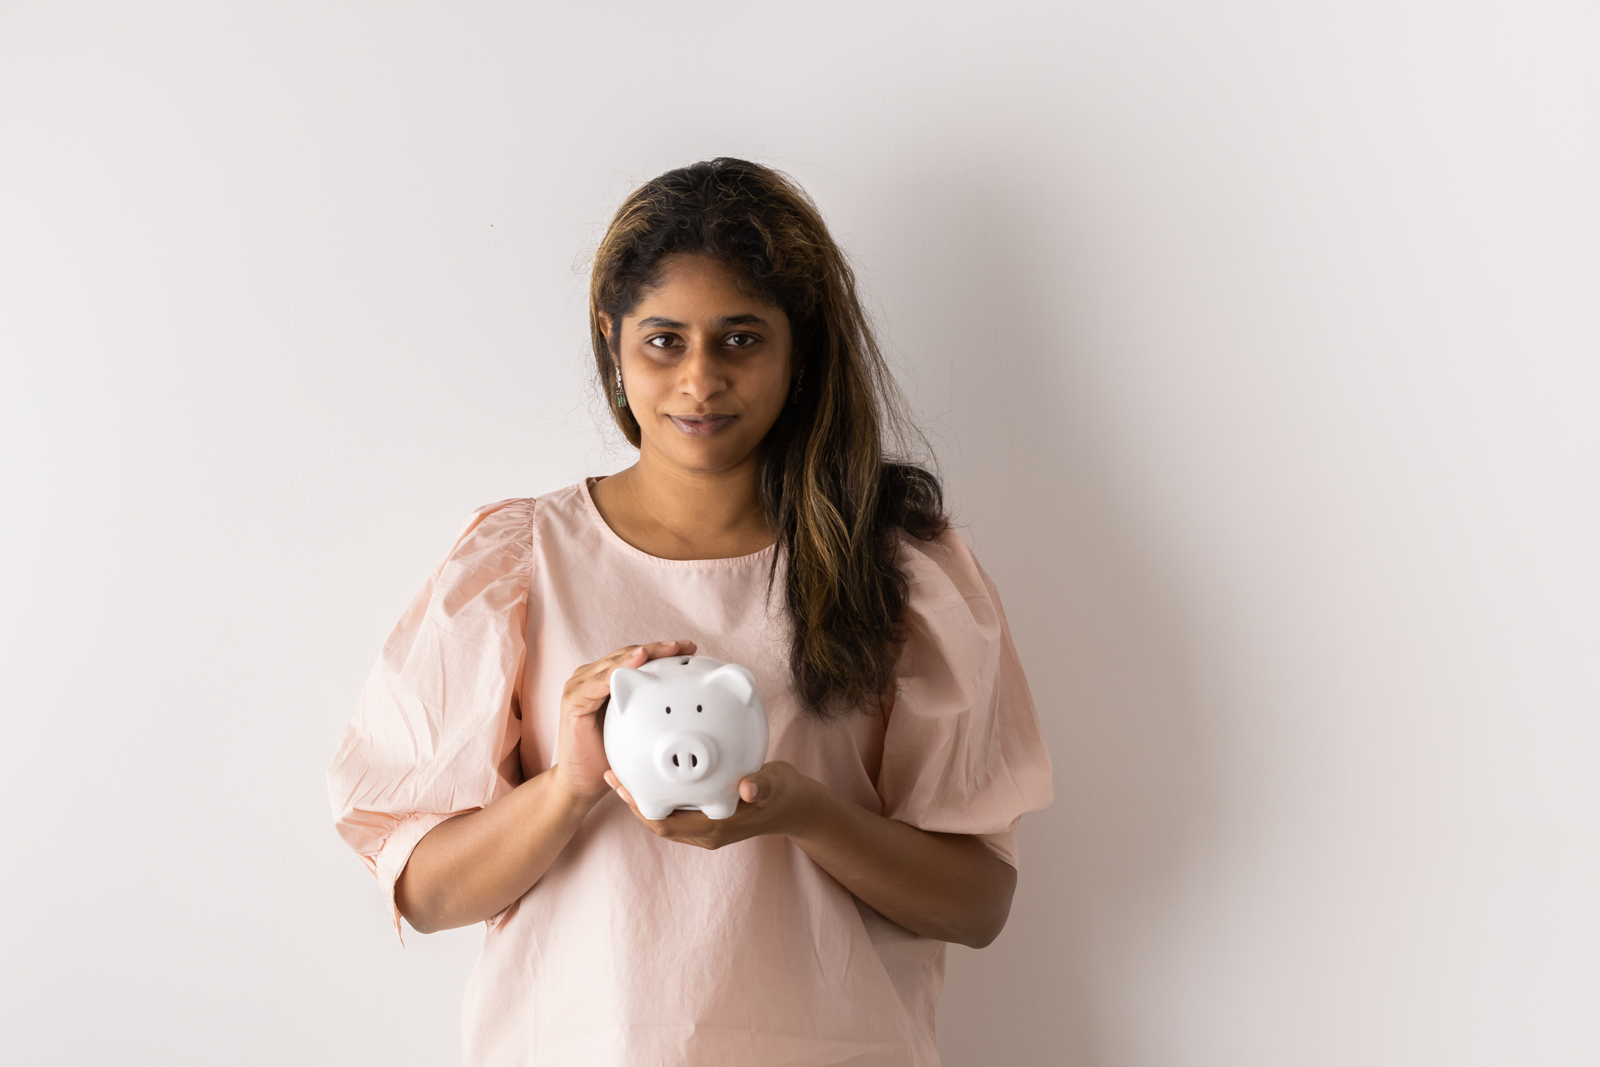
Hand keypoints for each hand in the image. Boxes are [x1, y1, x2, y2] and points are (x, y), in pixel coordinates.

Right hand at [554, 639, 697, 802]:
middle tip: (686, 646)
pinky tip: (640, 661)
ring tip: (670, 648)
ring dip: (645, 652)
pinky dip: (621, 669)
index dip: (663, 652)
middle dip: (659, 648)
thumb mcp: (637, 727)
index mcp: (605, 681)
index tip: (691, 649)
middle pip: (629, 654)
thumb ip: (651, 708)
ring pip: (617, 661)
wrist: (583, 783)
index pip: (637, 658)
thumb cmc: (609, 756)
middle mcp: (591, 677)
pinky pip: (600, 680)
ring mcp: (580, 686)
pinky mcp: (573, 698)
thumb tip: (687, 700)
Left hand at [604, 760, 821, 849]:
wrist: (795, 807)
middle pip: (657, 821)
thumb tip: (748, 787)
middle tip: (614, 774)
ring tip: (626, 771)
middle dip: (634, 802)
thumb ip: (761, 786)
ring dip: (644, 798)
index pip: (666, 824)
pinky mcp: (708, 816)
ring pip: (665, 815)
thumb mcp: (776, 785)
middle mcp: (705, 831)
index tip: (622, 784)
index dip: (640, 808)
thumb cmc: (784, 795)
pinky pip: (676, 807)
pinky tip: (655, 771)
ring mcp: (706, 825)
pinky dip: (662, 793)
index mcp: (715, 827)